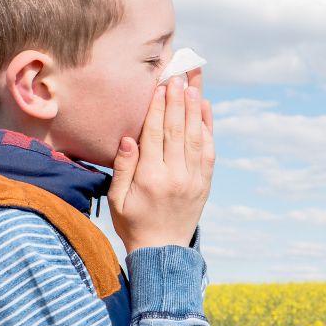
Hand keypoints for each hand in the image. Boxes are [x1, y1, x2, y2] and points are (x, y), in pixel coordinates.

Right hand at [107, 68, 214, 251]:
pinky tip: (205, 107)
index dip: (158, 108)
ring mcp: (194, 179)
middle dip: (178, 99)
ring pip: (195, 136)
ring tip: (194, 82)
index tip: (161, 85)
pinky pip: (208, 149)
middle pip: (178, 130)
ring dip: (195, 107)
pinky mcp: (205, 182)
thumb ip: (122, 168)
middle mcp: (176, 176)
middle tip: (179, 75)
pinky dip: (207, 126)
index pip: (155, 135)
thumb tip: (129, 138)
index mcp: (150, 179)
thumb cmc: (132, 222)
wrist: (163, 251)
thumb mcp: (117, 199)